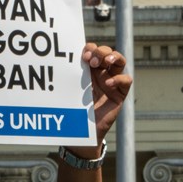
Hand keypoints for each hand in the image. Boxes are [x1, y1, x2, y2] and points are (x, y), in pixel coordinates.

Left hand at [65, 43, 131, 159]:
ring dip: (113, 56)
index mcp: (88, 70)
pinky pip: (126, 80)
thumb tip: (56, 64)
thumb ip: (69, 79)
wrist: (82, 132)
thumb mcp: (70, 91)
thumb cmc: (74, 111)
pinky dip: (119, 79)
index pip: (93, 50)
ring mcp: (112, 82)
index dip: (90, 49)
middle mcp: (101, 73)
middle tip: (92, 61)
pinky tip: (108, 83)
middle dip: (101, 52)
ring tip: (105, 61)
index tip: (83, 56)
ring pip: (119, 61)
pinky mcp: (120, 93)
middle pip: (106, 52)